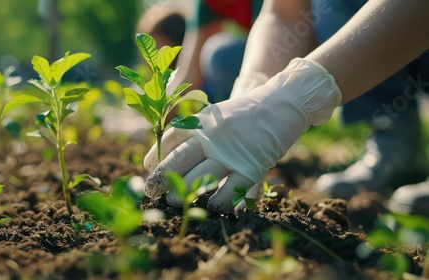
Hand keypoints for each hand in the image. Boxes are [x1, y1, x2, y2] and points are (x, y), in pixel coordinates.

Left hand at [144, 58, 341, 212]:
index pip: (172, 138)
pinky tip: (211, 207)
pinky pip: (230, 190)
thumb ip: (195, 131)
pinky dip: (219, 201)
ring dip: (185, 193)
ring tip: (173, 203)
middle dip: (163, 178)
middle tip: (152, 192)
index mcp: (203, 121)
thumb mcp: (215, 115)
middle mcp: (213, 136)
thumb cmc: (245, 113)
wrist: (281, 103)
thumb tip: (168, 152)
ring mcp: (232, 152)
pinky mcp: (252, 166)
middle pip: (181, 160)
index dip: (156, 155)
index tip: (146, 168)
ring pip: (202, 177)